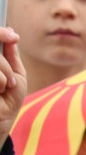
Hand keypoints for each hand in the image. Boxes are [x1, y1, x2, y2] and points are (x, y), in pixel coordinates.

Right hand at [0, 28, 26, 144]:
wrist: (1, 121)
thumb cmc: (7, 100)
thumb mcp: (15, 74)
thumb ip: (10, 54)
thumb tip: (11, 33)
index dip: (0, 33)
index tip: (13, 36)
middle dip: (5, 64)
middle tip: (9, 80)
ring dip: (5, 75)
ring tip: (3, 89)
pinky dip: (1, 82)